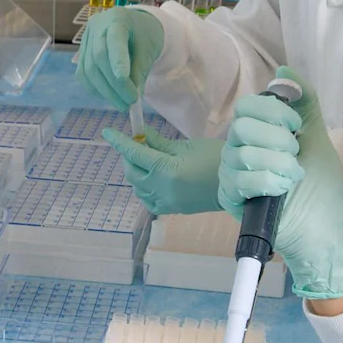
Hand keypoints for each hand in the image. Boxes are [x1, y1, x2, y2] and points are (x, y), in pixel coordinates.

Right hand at [76, 7, 164, 109]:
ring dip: (105, 92)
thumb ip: (140, 71)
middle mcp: (97, 26)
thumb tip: (134, 97)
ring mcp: (86, 39)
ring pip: (88, 69)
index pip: (114, 40)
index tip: (124, 81)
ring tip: (122, 105)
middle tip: (129, 103)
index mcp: (117, 19)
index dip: (117, 61)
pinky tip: (109, 96)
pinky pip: (83, 74)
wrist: (136, 26)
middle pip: (99, 58)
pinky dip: (95, 89)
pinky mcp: (81, 52)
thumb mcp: (149, 50)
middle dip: (114, 85)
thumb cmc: (145, 35)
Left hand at [101, 130, 222, 215]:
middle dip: (129, 156)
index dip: (119, 141)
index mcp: (166, 170)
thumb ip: (159, 143)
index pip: (135, 153)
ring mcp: (165, 202)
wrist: (235, 184)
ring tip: (147, 161)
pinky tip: (152, 179)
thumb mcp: (186, 146)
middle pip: (131, 172)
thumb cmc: (215, 159)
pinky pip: (147, 199)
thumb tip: (140, 135)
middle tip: (138, 144)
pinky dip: (143, 188)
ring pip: (136, 186)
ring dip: (136, 172)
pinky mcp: (170, 209)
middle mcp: (161, 189)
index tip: (107, 132)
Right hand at [217, 69, 342, 299]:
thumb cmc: (320, 185)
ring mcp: (232, 173)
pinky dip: (267, 181)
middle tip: (294, 156)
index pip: (247, 106)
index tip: (295, 127)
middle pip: (241, 126)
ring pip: (242, 153)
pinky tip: (281, 190)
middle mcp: (239, 149)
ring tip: (293, 177)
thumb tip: (284, 73)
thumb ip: (304, 102)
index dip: (272, 112)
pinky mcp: (230, 197)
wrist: (322, 227)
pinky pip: (238, 179)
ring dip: (278, 164)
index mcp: (258, 133)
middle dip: (276, 140)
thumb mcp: (317, 136)